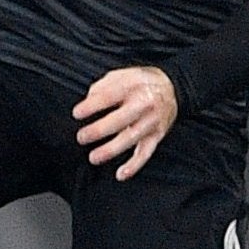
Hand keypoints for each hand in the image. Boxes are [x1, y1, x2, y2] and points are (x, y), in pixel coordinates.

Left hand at [74, 65, 178, 180]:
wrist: (171, 88)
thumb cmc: (142, 83)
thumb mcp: (122, 75)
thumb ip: (102, 86)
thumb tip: (88, 101)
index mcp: (134, 86)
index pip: (110, 96)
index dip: (92, 106)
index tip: (77, 113)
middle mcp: (145, 104)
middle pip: (121, 120)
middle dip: (99, 130)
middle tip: (82, 137)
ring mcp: (152, 121)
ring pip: (131, 138)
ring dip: (111, 150)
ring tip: (94, 157)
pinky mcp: (157, 135)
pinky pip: (146, 153)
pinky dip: (134, 165)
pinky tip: (121, 174)